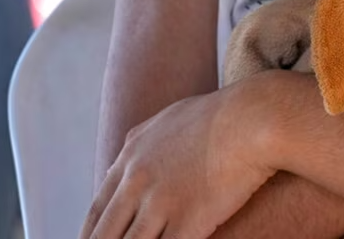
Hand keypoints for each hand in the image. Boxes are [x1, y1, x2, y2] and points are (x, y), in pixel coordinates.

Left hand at [82, 85, 275, 237]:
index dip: (91, 238)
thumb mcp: (168, 119)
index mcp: (131, 158)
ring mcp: (160, 202)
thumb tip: (126, 151)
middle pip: (106, 235)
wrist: (251, 118)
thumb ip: (143, 141)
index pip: (99, 210)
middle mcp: (138, 181)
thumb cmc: (220, 117)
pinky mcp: (187, 220)